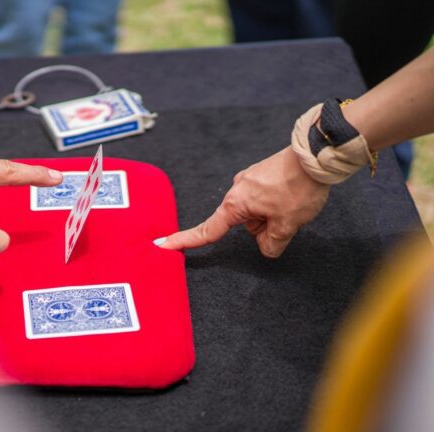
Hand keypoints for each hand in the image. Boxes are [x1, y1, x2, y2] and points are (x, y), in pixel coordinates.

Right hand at [156, 147, 329, 257]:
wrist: (314, 155)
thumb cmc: (298, 188)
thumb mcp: (287, 225)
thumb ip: (272, 243)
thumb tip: (266, 247)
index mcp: (236, 205)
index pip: (208, 230)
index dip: (185, 240)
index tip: (163, 245)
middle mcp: (237, 191)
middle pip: (243, 224)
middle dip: (264, 227)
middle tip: (288, 219)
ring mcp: (249, 180)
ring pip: (257, 212)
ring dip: (274, 214)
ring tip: (295, 203)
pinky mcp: (261, 174)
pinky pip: (264, 198)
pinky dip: (277, 202)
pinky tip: (294, 194)